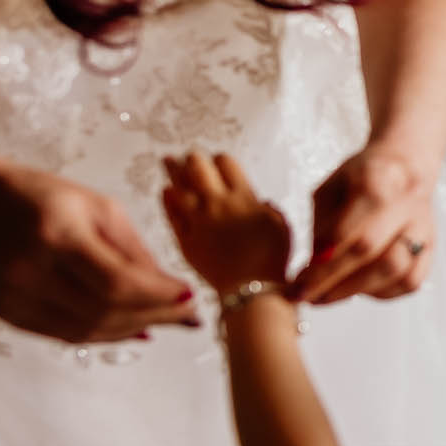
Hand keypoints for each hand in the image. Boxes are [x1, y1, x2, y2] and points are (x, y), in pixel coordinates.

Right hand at [0, 165, 199, 343]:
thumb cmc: (43, 196)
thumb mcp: (97, 206)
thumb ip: (134, 249)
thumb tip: (172, 291)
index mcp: (57, 234)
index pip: (117, 281)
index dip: (158, 295)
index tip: (191, 296)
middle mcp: (31, 271)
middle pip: (104, 311)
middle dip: (153, 315)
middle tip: (188, 316)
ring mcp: (15, 298)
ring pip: (87, 331)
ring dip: (132, 329)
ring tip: (166, 321)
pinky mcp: (8, 314)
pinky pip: (66, 334)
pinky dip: (104, 334)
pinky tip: (131, 327)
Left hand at [161, 152, 292, 290]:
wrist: (251, 291)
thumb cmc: (272, 259)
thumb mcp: (281, 225)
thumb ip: (267, 208)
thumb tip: (259, 201)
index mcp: (243, 197)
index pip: (226, 163)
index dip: (221, 159)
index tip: (218, 161)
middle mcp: (218, 204)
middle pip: (198, 168)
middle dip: (193, 158)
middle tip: (189, 155)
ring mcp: (199, 222)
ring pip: (179, 187)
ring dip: (173, 171)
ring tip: (167, 160)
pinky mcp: (186, 241)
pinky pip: (172, 215)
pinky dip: (167, 200)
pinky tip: (165, 191)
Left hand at [290, 145, 435, 303]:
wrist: (405, 166)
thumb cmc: (359, 180)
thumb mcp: (330, 190)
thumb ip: (321, 227)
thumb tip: (312, 269)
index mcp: (377, 179)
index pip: (346, 230)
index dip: (321, 263)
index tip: (296, 283)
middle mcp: (407, 201)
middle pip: (371, 250)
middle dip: (333, 280)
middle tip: (306, 296)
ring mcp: (424, 226)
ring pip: (396, 270)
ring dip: (356, 290)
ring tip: (326, 297)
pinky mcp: (432, 247)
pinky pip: (410, 282)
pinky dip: (381, 293)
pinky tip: (358, 289)